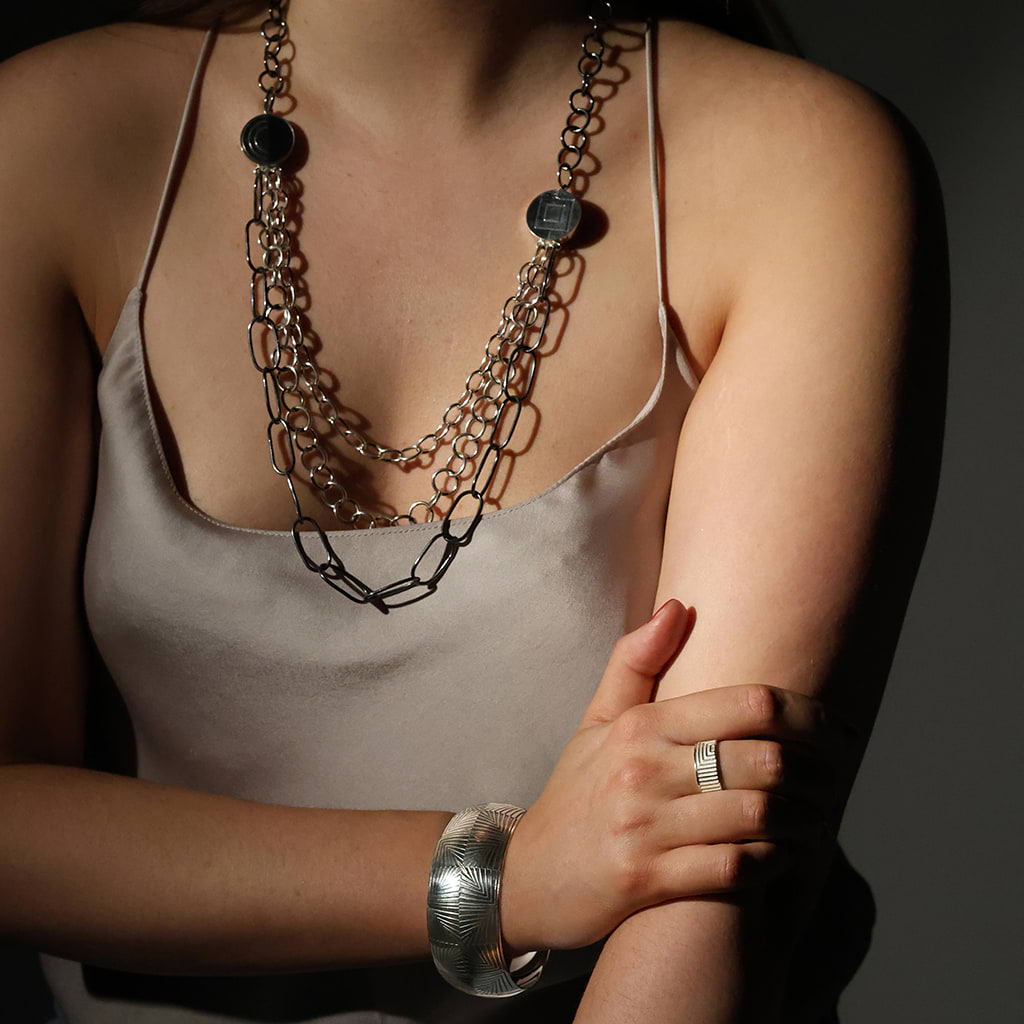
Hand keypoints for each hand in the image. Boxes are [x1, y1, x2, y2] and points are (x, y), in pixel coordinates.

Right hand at [499, 598, 852, 954]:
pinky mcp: (647, 882)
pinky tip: (785, 855)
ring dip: (804, 820)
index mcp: (639, 725)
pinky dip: (773, 863)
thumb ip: (636, 662)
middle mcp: (642, 771)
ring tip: (820, 817)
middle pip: (764, 759)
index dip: (807, 714)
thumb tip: (679, 606)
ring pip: (757, 816)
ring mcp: (644, 828)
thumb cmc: (575, 794)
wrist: (526, 875)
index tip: (833, 729)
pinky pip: (734, 870)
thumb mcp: (596, 722)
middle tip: (836, 776)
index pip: (746, 704)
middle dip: (817, 771)